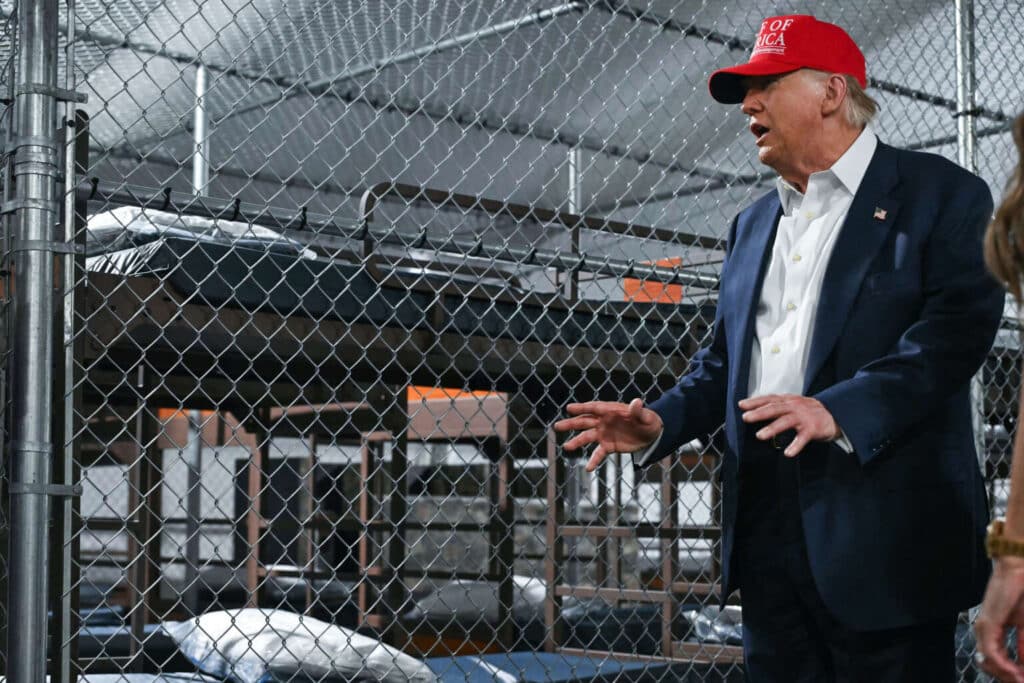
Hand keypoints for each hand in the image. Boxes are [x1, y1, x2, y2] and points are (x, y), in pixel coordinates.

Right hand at [553, 398, 662, 471]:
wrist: (652, 434)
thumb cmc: (648, 421)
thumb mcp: (646, 416)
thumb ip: (638, 411)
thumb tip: (636, 403)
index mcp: (611, 410)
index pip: (594, 408)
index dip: (582, 408)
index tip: (569, 408)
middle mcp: (604, 421)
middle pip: (584, 421)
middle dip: (571, 423)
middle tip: (557, 426)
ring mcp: (604, 434)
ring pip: (587, 437)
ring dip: (576, 442)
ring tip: (566, 447)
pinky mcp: (608, 446)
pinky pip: (598, 453)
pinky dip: (593, 460)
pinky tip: (588, 468)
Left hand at [738, 394, 839, 456]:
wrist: (835, 414)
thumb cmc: (808, 411)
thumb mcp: (792, 404)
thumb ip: (776, 406)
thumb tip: (754, 411)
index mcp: (788, 400)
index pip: (769, 399)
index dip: (755, 401)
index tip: (741, 405)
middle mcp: (794, 406)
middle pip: (775, 408)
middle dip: (759, 413)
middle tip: (745, 417)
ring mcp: (804, 417)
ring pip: (786, 422)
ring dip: (772, 428)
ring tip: (759, 436)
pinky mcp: (813, 428)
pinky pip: (803, 438)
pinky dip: (796, 445)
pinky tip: (788, 453)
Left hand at [975, 556, 1023, 681]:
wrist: (1018, 571)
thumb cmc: (1021, 593)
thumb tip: (1023, 664)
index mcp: (992, 631)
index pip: (995, 659)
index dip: (1009, 673)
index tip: (1021, 679)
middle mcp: (983, 630)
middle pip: (989, 664)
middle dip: (1007, 676)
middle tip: (1021, 681)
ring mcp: (983, 627)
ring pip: (988, 662)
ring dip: (1005, 674)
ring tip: (1020, 678)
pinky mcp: (987, 623)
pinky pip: (991, 652)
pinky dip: (1003, 666)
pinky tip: (1016, 672)